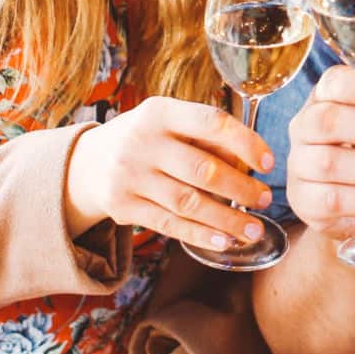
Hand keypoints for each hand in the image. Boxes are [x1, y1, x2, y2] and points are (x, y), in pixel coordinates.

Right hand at [64, 97, 273, 249]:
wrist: (86, 164)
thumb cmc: (146, 140)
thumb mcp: (167, 123)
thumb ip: (204, 136)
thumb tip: (251, 160)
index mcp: (159, 112)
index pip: (211, 122)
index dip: (245, 142)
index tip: (268, 163)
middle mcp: (142, 141)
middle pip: (202, 169)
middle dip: (241, 188)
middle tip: (265, 199)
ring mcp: (129, 175)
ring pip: (188, 203)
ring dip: (226, 219)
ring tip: (253, 229)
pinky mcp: (122, 206)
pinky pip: (169, 224)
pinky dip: (200, 234)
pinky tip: (224, 241)